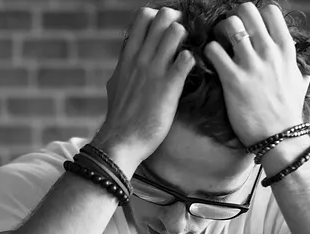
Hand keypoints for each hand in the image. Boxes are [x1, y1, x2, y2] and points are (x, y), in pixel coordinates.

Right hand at [92, 7, 194, 175]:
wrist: (121, 140)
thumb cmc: (120, 117)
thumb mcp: (116, 84)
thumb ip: (124, 67)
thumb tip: (127, 60)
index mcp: (128, 56)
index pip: (142, 17)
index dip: (158, 17)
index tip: (165, 30)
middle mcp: (141, 58)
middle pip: (162, 16)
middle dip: (176, 21)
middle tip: (182, 38)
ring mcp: (155, 70)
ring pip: (176, 31)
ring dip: (187, 39)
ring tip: (186, 54)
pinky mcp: (169, 86)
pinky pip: (187, 59)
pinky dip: (193, 60)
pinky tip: (191, 71)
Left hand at [204, 2, 309, 147]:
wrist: (279, 137)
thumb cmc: (288, 112)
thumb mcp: (299, 83)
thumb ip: (296, 68)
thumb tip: (301, 66)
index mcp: (285, 49)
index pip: (269, 11)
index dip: (253, 15)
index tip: (246, 29)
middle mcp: (269, 51)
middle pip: (247, 11)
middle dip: (233, 19)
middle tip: (226, 35)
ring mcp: (251, 64)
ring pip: (229, 25)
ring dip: (218, 33)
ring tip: (217, 47)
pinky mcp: (233, 79)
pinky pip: (214, 50)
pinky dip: (207, 52)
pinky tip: (209, 63)